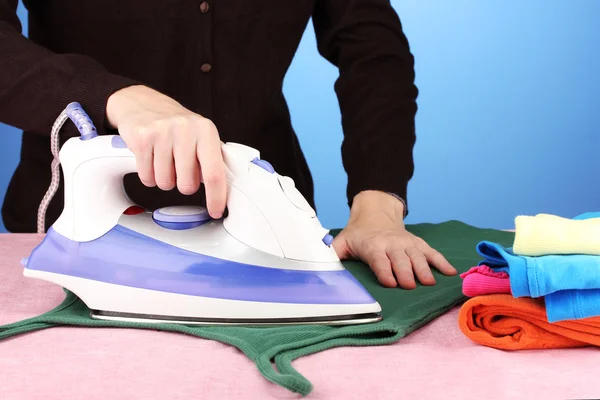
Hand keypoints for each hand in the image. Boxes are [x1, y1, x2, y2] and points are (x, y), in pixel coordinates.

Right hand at [106, 85, 225, 217]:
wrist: (142, 103)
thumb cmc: (176, 125)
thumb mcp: (201, 135)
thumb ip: (213, 159)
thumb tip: (227, 188)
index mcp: (206, 130)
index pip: (214, 173)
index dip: (216, 197)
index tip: (216, 211)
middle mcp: (186, 129)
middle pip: (187, 185)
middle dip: (184, 184)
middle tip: (180, 169)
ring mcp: (162, 133)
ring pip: (165, 183)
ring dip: (165, 180)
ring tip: (165, 161)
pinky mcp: (142, 138)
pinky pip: (147, 177)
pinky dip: (149, 175)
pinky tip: (151, 159)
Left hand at [332, 191, 456, 288]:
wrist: (375, 213)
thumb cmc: (358, 234)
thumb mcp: (341, 242)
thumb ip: (331, 254)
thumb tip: (319, 264)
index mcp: (373, 246)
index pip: (379, 260)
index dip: (385, 271)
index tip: (391, 283)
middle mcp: (392, 244)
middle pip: (400, 260)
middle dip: (405, 273)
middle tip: (411, 286)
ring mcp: (407, 243)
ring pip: (417, 256)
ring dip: (424, 269)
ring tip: (430, 283)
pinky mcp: (418, 243)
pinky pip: (432, 252)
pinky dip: (442, 262)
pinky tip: (451, 273)